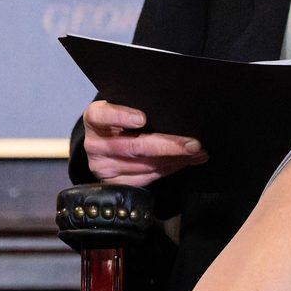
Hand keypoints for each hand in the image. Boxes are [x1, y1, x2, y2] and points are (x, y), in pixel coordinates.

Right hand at [82, 99, 206, 188]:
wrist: (107, 142)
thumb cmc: (121, 119)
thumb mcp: (124, 108)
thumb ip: (141, 109)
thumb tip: (177, 115)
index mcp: (95, 118)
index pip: (102, 115)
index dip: (122, 116)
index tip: (142, 119)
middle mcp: (95, 144)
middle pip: (133, 146)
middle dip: (168, 145)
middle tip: (192, 144)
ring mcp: (102, 166)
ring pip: (145, 165)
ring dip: (175, 159)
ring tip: (196, 152)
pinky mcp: (114, 183)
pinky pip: (147, 178)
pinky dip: (169, 169)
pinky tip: (183, 161)